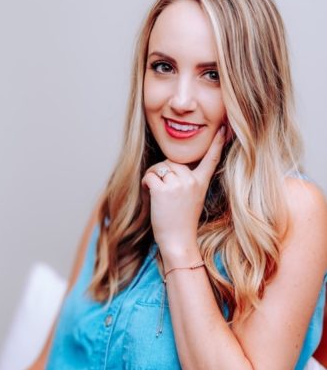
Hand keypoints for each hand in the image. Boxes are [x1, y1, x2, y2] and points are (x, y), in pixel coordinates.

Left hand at [141, 126, 225, 256]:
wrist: (179, 241)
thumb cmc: (182, 221)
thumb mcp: (192, 198)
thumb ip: (187, 181)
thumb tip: (172, 165)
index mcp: (201, 182)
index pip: (211, 159)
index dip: (217, 143)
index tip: (223, 129)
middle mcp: (192, 180)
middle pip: (172, 161)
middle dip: (163, 171)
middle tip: (162, 189)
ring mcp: (178, 184)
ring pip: (159, 167)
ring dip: (153, 177)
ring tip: (157, 193)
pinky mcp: (164, 189)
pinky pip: (149, 176)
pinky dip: (146, 183)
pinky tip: (151, 195)